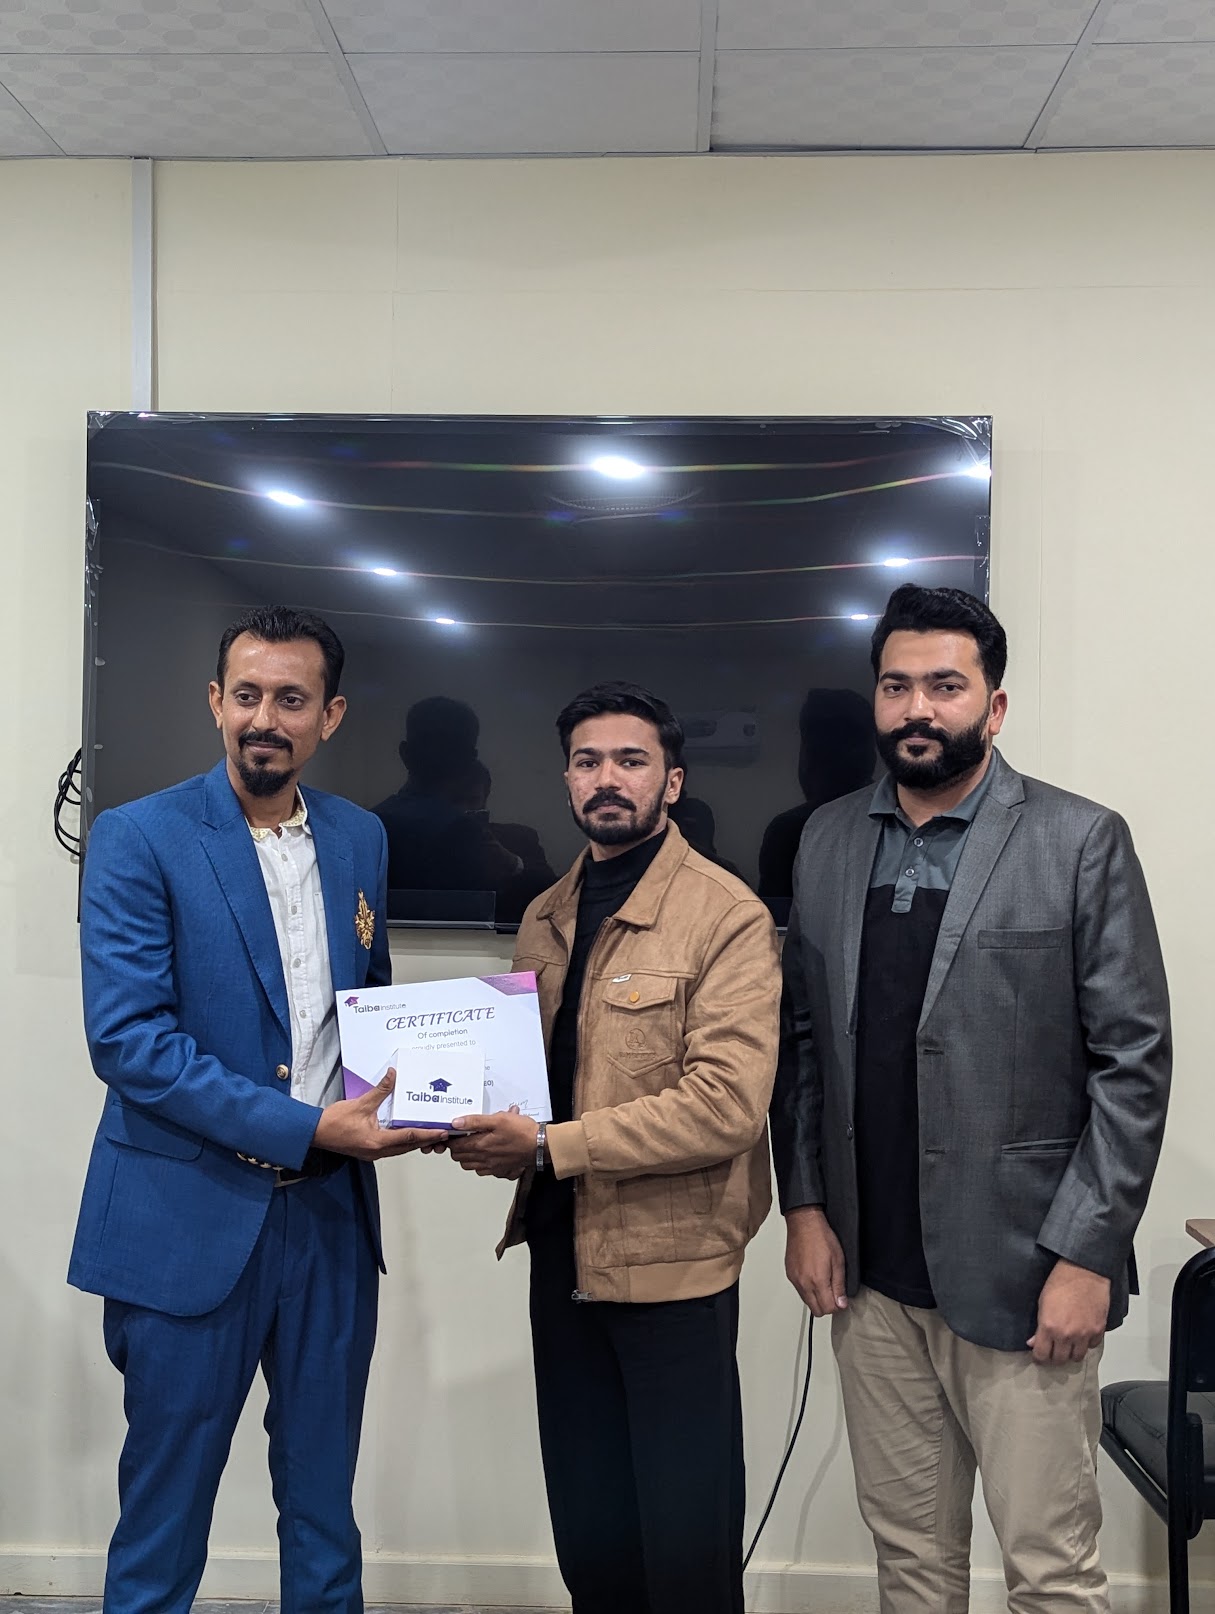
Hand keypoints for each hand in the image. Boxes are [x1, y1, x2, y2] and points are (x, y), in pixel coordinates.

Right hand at [312, 1069, 435, 1159]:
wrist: (315, 1133)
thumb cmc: (334, 1122)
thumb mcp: (360, 1103)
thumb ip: (380, 1090)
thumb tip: (393, 1075)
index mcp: (378, 1142)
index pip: (409, 1137)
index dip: (428, 1134)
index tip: (442, 1132)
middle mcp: (378, 1151)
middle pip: (409, 1147)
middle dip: (426, 1140)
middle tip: (443, 1133)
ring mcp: (373, 1153)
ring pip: (401, 1149)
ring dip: (415, 1142)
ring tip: (430, 1133)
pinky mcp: (369, 1150)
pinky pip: (392, 1148)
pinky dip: (403, 1141)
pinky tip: (408, 1133)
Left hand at [447, 1108, 536, 1178]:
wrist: (541, 1146)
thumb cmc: (522, 1132)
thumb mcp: (498, 1119)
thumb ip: (475, 1121)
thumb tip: (456, 1123)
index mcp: (481, 1145)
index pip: (455, 1146)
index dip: (450, 1140)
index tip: (451, 1133)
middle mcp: (484, 1159)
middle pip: (459, 1158)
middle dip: (456, 1148)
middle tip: (460, 1137)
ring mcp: (492, 1167)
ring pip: (469, 1166)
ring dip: (466, 1157)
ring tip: (471, 1145)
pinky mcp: (500, 1171)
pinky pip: (483, 1171)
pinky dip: (479, 1165)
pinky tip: (485, 1156)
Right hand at [784, 1205, 847, 1316]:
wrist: (804, 1223)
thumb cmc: (821, 1237)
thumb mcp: (838, 1261)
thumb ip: (840, 1285)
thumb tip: (841, 1303)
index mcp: (817, 1280)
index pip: (828, 1309)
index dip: (837, 1306)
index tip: (841, 1299)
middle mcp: (803, 1283)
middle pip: (816, 1310)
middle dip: (827, 1306)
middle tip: (834, 1293)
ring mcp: (795, 1279)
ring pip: (807, 1302)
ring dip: (817, 1298)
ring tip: (824, 1282)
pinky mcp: (790, 1274)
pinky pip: (800, 1291)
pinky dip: (808, 1290)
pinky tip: (814, 1277)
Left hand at [1028, 1259, 1109, 1362]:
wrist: (1084, 1271)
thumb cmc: (1060, 1281)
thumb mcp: (1042, 1302)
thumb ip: (1038, 1326)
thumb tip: (1033, 1342)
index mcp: (1049, 1327)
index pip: (1042, 1354)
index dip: (1039, 1357)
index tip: (1039, 1355)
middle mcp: (1067, 1335)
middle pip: (1059, 1359)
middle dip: (1054, 1356)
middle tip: (1052, 1350)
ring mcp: (1084, 1334)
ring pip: (1077, 1357)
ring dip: (1071, 1353)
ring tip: (1067, 1345)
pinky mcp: (1098, 1330)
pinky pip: (1092, 1346)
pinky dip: (1086, 1344)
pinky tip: (1082, 1335)